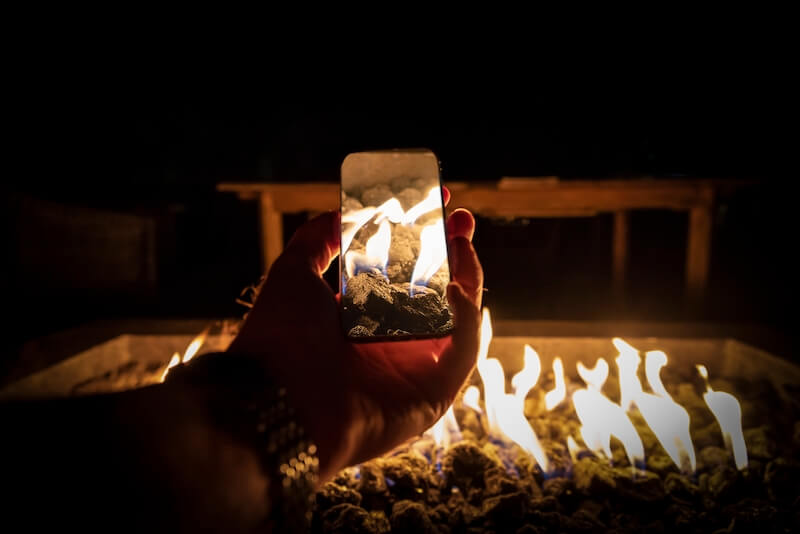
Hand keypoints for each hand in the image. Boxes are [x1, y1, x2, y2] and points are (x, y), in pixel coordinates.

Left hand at [228, 190, 482, 482]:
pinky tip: (457, 286)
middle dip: (455, 254)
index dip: (422, 240)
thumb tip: (341, 210)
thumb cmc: (280, 338)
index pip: (404, 275)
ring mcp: (415, 370)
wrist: (276, 399)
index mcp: (362, 319)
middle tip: (462, 219)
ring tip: (462, 242)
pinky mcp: (433, 394)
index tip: (435, 203)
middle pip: (438, 294)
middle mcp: (392, 343)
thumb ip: (317, 238)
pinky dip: (468, 317)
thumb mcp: (293, 273)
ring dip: (467, 278)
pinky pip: (462, 351)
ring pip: (458, 319)